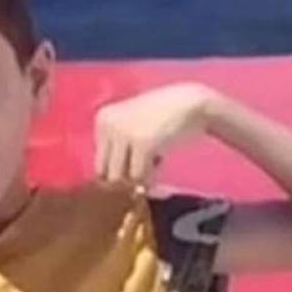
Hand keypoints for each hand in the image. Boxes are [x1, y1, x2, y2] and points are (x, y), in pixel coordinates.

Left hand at [93, 82, 217, 184]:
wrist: (192, 102)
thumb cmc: (164, 119)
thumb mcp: (132, 128)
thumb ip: (118, 153)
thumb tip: (109, 189)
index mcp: (103, 120)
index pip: (99, 164)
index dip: (119, 170)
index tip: (137, 163)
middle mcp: (108, 124)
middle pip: (106, 174)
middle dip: (127, 178)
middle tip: (147, 168)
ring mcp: (123, 133)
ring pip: (121, 178)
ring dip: (140, 178)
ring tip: (155, 160)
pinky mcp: (142, 143)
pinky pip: (139, 177)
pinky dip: (152, 177)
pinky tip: (162, 158)